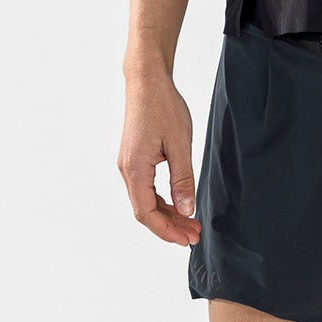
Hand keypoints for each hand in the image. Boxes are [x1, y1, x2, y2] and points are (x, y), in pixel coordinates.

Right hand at [118, 74, 199, 246]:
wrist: (146, 82)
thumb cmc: (162, 106)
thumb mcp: (180, 144)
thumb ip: (183, 180)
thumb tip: (186, 210)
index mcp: (135, 169)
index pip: (146, 213)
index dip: (166, 231)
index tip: (187, 239)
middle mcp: (127, 170)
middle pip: (144, 211)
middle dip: (170, 226)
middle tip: (195, 234)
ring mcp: (129, 165)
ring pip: (145, 201)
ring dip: (167, 214)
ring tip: (191, 222)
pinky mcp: (134, 159)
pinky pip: (146, 188)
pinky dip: (162, 200)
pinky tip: (178, 203)